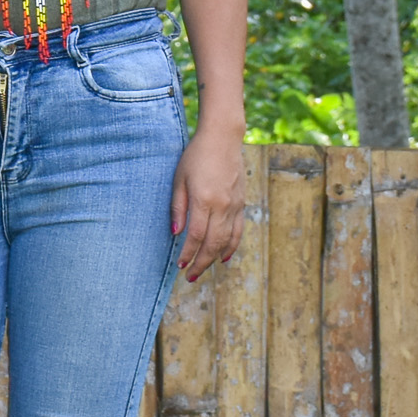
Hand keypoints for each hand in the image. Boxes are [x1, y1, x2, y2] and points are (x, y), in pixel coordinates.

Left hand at [169, 122, 245, 284]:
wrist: (222, 139)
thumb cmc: (195, 156)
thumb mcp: (179, 179)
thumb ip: (178, 207)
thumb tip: (175, 233)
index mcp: (203, 199)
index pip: (196, 236)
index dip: (188, 254)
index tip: (179, 266)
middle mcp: (222, 205)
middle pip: (212, 243)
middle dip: (201, 263)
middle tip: (190, 277)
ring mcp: (234, 205)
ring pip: (226, 240)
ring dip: (214, 258)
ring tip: (203, 270)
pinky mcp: (241, 203)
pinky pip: (238, 230)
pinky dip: (231, 246)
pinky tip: (223, 257)